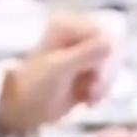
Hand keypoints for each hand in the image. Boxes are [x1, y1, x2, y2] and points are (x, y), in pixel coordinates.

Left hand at [0, 13, 112, 136]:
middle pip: (110, 51)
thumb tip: (112, 41)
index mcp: (67, 27)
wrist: (24, 110)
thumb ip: (86, 53)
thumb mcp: (60, 67)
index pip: (102, 33)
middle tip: (94, 90)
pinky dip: (100, 92)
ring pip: (110, 67)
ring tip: (90, 98)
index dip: (105, 55)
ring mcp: (83, 56)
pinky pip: (105, 80)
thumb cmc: (36, 84)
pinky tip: (89, 102)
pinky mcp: (86, 75)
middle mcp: (77, 37)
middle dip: (105, 73)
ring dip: (103, 85)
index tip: (98, 73)